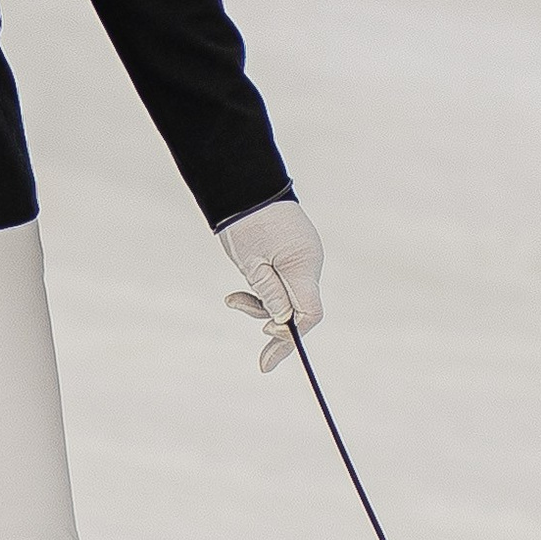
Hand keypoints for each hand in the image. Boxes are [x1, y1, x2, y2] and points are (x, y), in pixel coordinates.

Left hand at [216, 196, 323, 371]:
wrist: (246, 188)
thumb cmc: (246, 222)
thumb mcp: (252, 262)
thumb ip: (268, 293)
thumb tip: (280, 325)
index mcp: (302, 265)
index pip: (309, 312)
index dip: (291, 336)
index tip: (267, 351)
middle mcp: (308, 265)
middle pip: (298, 310)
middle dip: (273, 326)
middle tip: (255, 345)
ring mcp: (301, 262)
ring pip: (286, 301)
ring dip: (261, 308)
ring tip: (232, 300)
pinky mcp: (290, 260)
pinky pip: (281, 287)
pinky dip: (262, 294)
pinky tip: (237, 295)